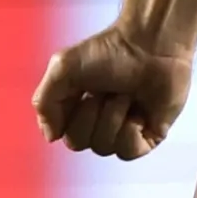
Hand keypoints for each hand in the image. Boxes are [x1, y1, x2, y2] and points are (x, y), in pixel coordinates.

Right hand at [32, 22, 196, 161]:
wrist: (152, 45)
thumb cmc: (110, 51)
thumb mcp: (63, 67)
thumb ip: (44, 101)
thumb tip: (51, 137)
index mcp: (77, 108)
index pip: (63, 134)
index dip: (70, 115)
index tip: (81, 90)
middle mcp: (99, 123)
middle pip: (80, 143)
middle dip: (91, 114)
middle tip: (106, 90)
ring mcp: (123, 131)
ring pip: (104, 147)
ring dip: (113, 115)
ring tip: (126, 94)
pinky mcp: (148, 136)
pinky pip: (128, 152)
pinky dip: (130, 132)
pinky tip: (138, 113)